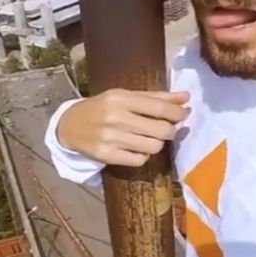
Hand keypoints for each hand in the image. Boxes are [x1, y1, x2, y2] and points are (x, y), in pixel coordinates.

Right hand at [57, 89, 189, 166]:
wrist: (70, 125)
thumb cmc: (103, 107)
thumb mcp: (125, 96)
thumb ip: (156, 97)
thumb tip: (186, 97)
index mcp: (121, 99)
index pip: (158, 107)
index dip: (177, 113)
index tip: (185, 114)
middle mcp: (115, 118)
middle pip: (160, 129)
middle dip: (171, 130)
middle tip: (168, 128)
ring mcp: (110, 138)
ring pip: (153, 147)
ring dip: (158, 143)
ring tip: (152, 137)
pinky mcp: (106, 156)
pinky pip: (139, 160)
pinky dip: (144, 155)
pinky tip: (139, 148)